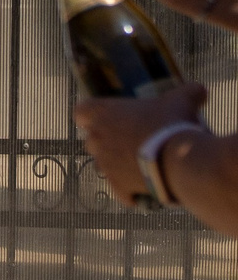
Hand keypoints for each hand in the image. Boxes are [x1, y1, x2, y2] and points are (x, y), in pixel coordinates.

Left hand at [74, 81, 208, 205]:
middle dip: (106, 140)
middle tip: (130, 140)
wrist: (178, 161)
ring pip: (102, 164)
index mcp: (105, 114)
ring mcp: (105, 164)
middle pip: (91, 139)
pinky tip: (144, 188)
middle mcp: (98, 139)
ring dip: (116, 164)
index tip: (105, 117)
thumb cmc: (173, 124)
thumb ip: (187, 92)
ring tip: (139, 163)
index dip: (90, 114)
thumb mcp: (183, 100)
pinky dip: (129, 190)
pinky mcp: (117, 186)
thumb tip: (199, 89)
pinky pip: (118, 189)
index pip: (81, 111)